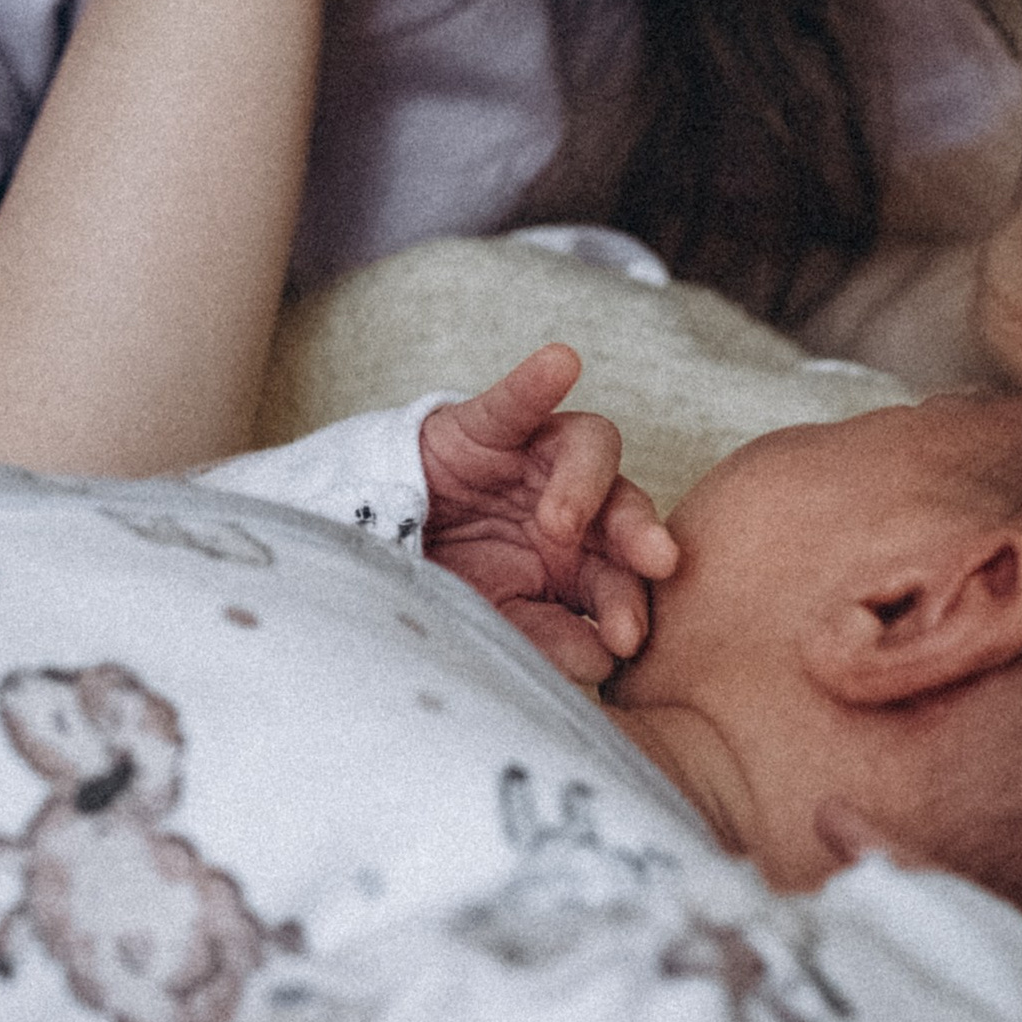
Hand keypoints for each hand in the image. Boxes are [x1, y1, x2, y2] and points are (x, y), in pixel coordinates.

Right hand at [420, 344, 679, 686]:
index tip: (628, 640)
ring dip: (586, 483)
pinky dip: (536, 383)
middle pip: (624, 507)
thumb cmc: (443, 587)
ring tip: (562, 522)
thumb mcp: (492, 621)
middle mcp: (571, 508)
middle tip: (656, 563)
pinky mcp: (486, 426)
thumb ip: (546, 638)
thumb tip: (604, 658)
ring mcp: (533, 462)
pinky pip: (516, 402)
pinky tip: (561, 363)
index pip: (621, 576)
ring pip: (590, 448)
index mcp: (579, 565)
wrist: (365, 546)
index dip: (629, 603)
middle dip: (641, 536)